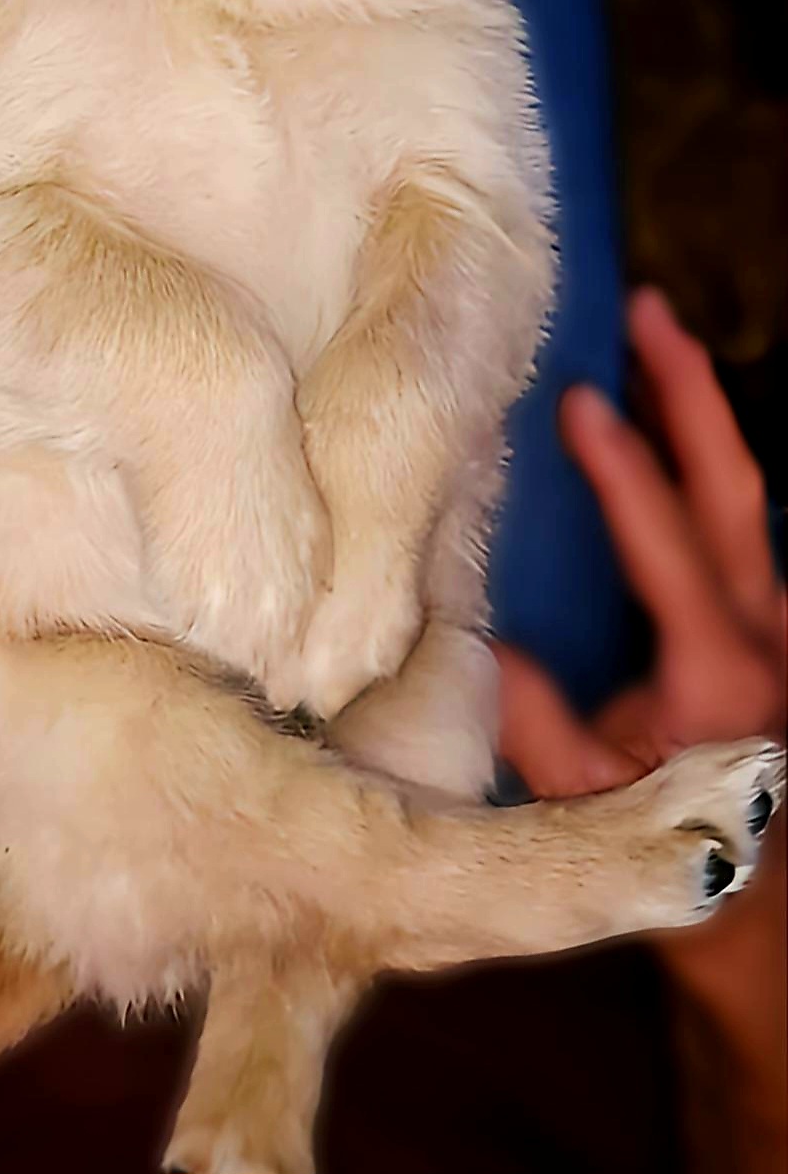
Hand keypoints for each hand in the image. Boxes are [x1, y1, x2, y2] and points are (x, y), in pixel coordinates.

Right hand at [495, 288, 785, 1156]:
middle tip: (646, 309)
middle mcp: (761, 630)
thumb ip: (530, 720)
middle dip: (693, 392)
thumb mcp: (586, 800)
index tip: (577, 397)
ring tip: (649, 340)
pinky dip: (702, 460)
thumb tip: (467, 632)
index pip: (668, 540)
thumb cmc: (669, 859)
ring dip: (700, 414)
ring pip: (747, 495)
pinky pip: (738, 521)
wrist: (759, 916)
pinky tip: (659, 426)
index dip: (624, 465)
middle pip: (737, 486)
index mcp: (717, 669)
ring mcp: (775, 623)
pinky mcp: (766, 626)